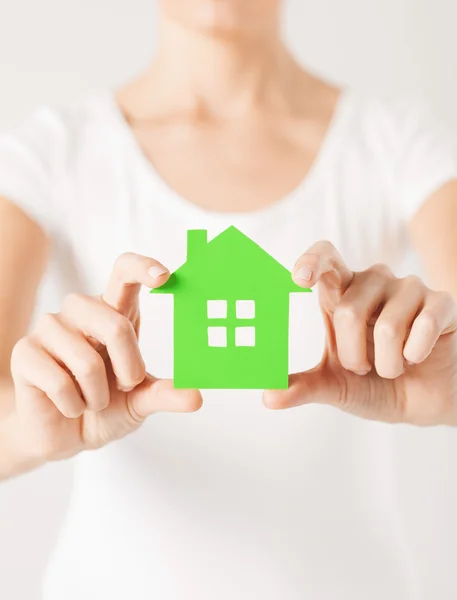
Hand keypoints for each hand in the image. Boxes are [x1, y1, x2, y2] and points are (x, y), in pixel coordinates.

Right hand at [10, 253, 201, 461]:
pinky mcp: (25, 352)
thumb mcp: (140, 400)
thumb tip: (196, 396)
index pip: (123, 272)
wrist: (65, 435)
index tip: (164, 276)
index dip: (142, 268)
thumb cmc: (105, 407)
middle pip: (115, 323)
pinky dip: (73, 405)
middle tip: (125, 384)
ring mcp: (49, 328)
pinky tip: (69, 405)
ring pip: (86, 360)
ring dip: (98, 396)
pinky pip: (59, 381)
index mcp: (112, 312)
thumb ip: (165, 394)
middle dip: (129, 366)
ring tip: (92, 400)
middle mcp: (80, 312)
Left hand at [263, 241, 456, 425]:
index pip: (327, 258)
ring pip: (387, 326)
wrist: (424, 402)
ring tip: (394, 366)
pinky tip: (419, 357)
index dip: (312, 261)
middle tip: (364, 367)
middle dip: (353, 356)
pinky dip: (416, 355)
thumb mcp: (334, 387)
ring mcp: (409, 288)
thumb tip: (267, 396)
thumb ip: (303, 387)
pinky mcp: (442, 302)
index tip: (299, 279)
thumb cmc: (375, 385)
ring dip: (388, 364)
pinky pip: (424, 326)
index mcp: (342, 293)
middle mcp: (373, 282)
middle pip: (348, 311)